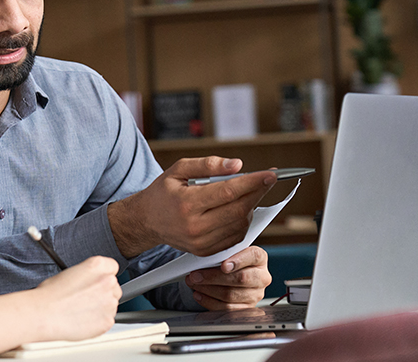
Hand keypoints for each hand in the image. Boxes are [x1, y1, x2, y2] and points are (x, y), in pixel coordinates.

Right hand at [32, 256, 120, 341]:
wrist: (43, 314)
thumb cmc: (50, 294)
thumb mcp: (69, 272)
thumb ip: (87, 275)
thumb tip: (90, 282)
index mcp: (98, 265)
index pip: (112, 267)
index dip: (103, 275)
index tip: (97, 281)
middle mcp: (107, 282)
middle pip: (114, 286)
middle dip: (103, 292)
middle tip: (86, 298)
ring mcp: (109, 302)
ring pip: (111, 304)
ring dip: (101, 307)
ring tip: (80, 310)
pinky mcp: (107, 321)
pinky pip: (107, 320)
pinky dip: (98, 322)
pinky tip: (82, 320)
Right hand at [108, 157, 276, 257]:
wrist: (146, 221)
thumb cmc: (163, 192)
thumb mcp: (178, 169)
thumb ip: (207, 164)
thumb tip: (237, 165)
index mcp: (186, 203)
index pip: (228, 192)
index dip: (253, 182)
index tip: (271, 174)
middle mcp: (194, 226)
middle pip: (239, 210)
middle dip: (258, 193)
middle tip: (267, 180)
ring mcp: (201, 242)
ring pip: (240, 224)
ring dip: (250, 207)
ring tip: (247, 192)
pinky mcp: (206, 251)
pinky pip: (235, 236)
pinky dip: (242, 221)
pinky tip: (237, 208)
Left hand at [185, 246, 271, 310]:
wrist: (233, 274)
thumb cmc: (228, 260)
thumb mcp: (228, 251)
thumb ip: (221, 252)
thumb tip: (203, 255)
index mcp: (259, 258)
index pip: (253, 256)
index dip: (238, 261)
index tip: (223, 265)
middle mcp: (261, 277)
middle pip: (240, 278)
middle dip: (213, 277)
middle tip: (196, 275)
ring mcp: (256, 294)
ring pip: (230, 294)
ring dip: (207, 289)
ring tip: (193, 283)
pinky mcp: (247, 308)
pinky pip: (227, 308)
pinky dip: (209, 301)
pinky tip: (199, 294)